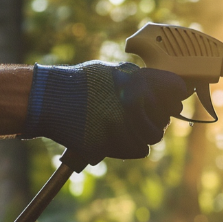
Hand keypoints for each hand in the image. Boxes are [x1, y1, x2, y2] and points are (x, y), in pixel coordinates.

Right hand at [21, 61, 188, 161]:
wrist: (47, 99)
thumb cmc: (81, 83)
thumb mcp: (112, 71)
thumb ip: (140, 79)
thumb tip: (168, 86)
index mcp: (135, 80)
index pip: (175, 89)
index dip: (175, 95)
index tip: (173, 98)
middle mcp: (133, 102)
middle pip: (165, 117)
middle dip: (157, 118)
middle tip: (141, 116)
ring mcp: (121, 125)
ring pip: (154, 137)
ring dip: (144, 134)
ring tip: (126, 126)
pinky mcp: (111, 144)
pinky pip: (139, 150)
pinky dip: (130, 146)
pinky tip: (116, 137)